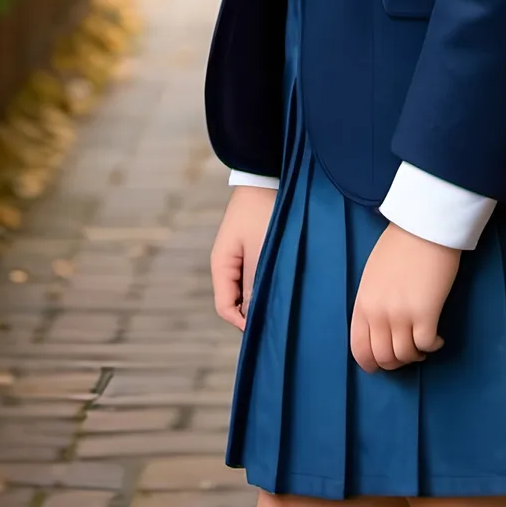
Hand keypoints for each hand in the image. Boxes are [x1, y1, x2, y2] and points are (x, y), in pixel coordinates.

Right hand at [210, 185, 276, 331]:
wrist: (266, 177)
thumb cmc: (263, 210)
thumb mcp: (261, 249)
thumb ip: (255, 282)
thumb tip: (253, 315)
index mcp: (221, 264)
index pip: (224, 307)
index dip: (243, 323)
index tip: (268, 329)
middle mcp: (226, 264)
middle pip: (235, 301)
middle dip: (254, 311)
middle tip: (281, 318)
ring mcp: (238, 257)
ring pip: (247, 289)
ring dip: (262, 295)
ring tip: (285, 301)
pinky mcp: (251, 250)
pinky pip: (255, 274)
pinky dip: (266, 282)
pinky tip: (284, 283)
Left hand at [350, 222, 461, 372]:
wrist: (424, 227)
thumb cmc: (399, 246)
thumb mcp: (373, 275)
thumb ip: (372, 302)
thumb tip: (379, 326)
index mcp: (363, 303)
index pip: (359, 348)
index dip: (371, 363)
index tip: (382, 364)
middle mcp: (379, 314)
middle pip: (383, 357)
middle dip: (396, 362)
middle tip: (408, 353)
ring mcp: (401, 315)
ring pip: (405, 355)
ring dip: (415, 355)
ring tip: (423, 344)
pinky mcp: (426, 314)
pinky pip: (426, 345)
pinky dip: (432, 346)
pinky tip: (437, 337)